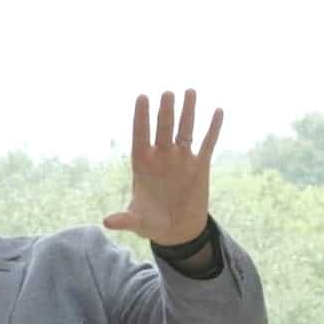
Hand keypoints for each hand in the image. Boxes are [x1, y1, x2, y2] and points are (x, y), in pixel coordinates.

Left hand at [103, 89, 222, 245]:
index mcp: (143, 164)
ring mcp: (181, 159)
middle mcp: (162, 157)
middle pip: (163, 129)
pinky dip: (213, 128)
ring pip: (185, 130)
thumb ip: (124, 220)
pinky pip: (208, 143)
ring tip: (190, 91)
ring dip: (188, 112)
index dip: (141, 117)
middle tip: (167, 94)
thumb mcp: (137, 222)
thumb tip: (107, 222)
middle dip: (165, 111)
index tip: (142, 97)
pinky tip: (217, 111)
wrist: (177, 231)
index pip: (140, 135)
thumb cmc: (152, 224)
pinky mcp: (200, 167)